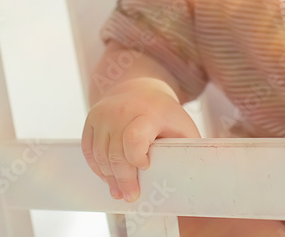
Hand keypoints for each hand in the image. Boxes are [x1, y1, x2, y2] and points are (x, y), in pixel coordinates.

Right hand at [81, 77, 200, 202]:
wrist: (142, 88)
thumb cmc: (166, 114)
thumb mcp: (182, 127)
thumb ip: (187, 150)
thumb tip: (194, 180)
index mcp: (148, 112)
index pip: (134, 138)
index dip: (136, 158)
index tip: (146, 167)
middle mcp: (122, 110)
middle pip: (116, 152)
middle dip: (123, 179)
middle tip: (130, 197)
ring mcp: (104, 113)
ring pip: (100, 154)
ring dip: (109, 177)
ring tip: (118, 191)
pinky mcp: (92, 118)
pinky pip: (89, 149)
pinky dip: (97, 166)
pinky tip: (107, 177)